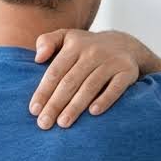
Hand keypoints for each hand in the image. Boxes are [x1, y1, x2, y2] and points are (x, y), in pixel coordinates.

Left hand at [28, 30, 146, 129]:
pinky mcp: (127, 71)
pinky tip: (93, 112)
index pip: (55, 71)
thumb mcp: (66, 37)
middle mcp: (92, 52)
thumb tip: (37, 58)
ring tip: (63, 123)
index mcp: (74, 45)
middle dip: (55, 104)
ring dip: (75, 106)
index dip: (44, 91)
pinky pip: (115, 87)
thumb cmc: (87, 47)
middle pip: (70, 81)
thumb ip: (47, 41)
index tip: (34, 110)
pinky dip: (105, 99)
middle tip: (44, 123)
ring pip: (90, 86)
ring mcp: (111, 62)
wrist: (126, 45)